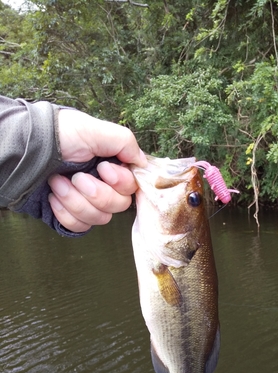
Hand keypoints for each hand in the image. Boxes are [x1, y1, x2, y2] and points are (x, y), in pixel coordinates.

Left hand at [48, 109, 146, 232]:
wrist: (24, 149)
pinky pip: (80, 227)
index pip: (131, 188)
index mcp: (112, 166)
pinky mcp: (71, 215)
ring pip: (98, 219)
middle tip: (76, 177)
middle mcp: (103, 186)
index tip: (103, 169)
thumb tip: (142, 162)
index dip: (120, 183)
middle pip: (118, 206)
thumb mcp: (94, 130)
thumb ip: (125, 142)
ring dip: (76, 201)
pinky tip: (53, 197)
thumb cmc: (59, 135)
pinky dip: (65, 213)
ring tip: (57, 182)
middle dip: (95, 193)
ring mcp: (87, 203)